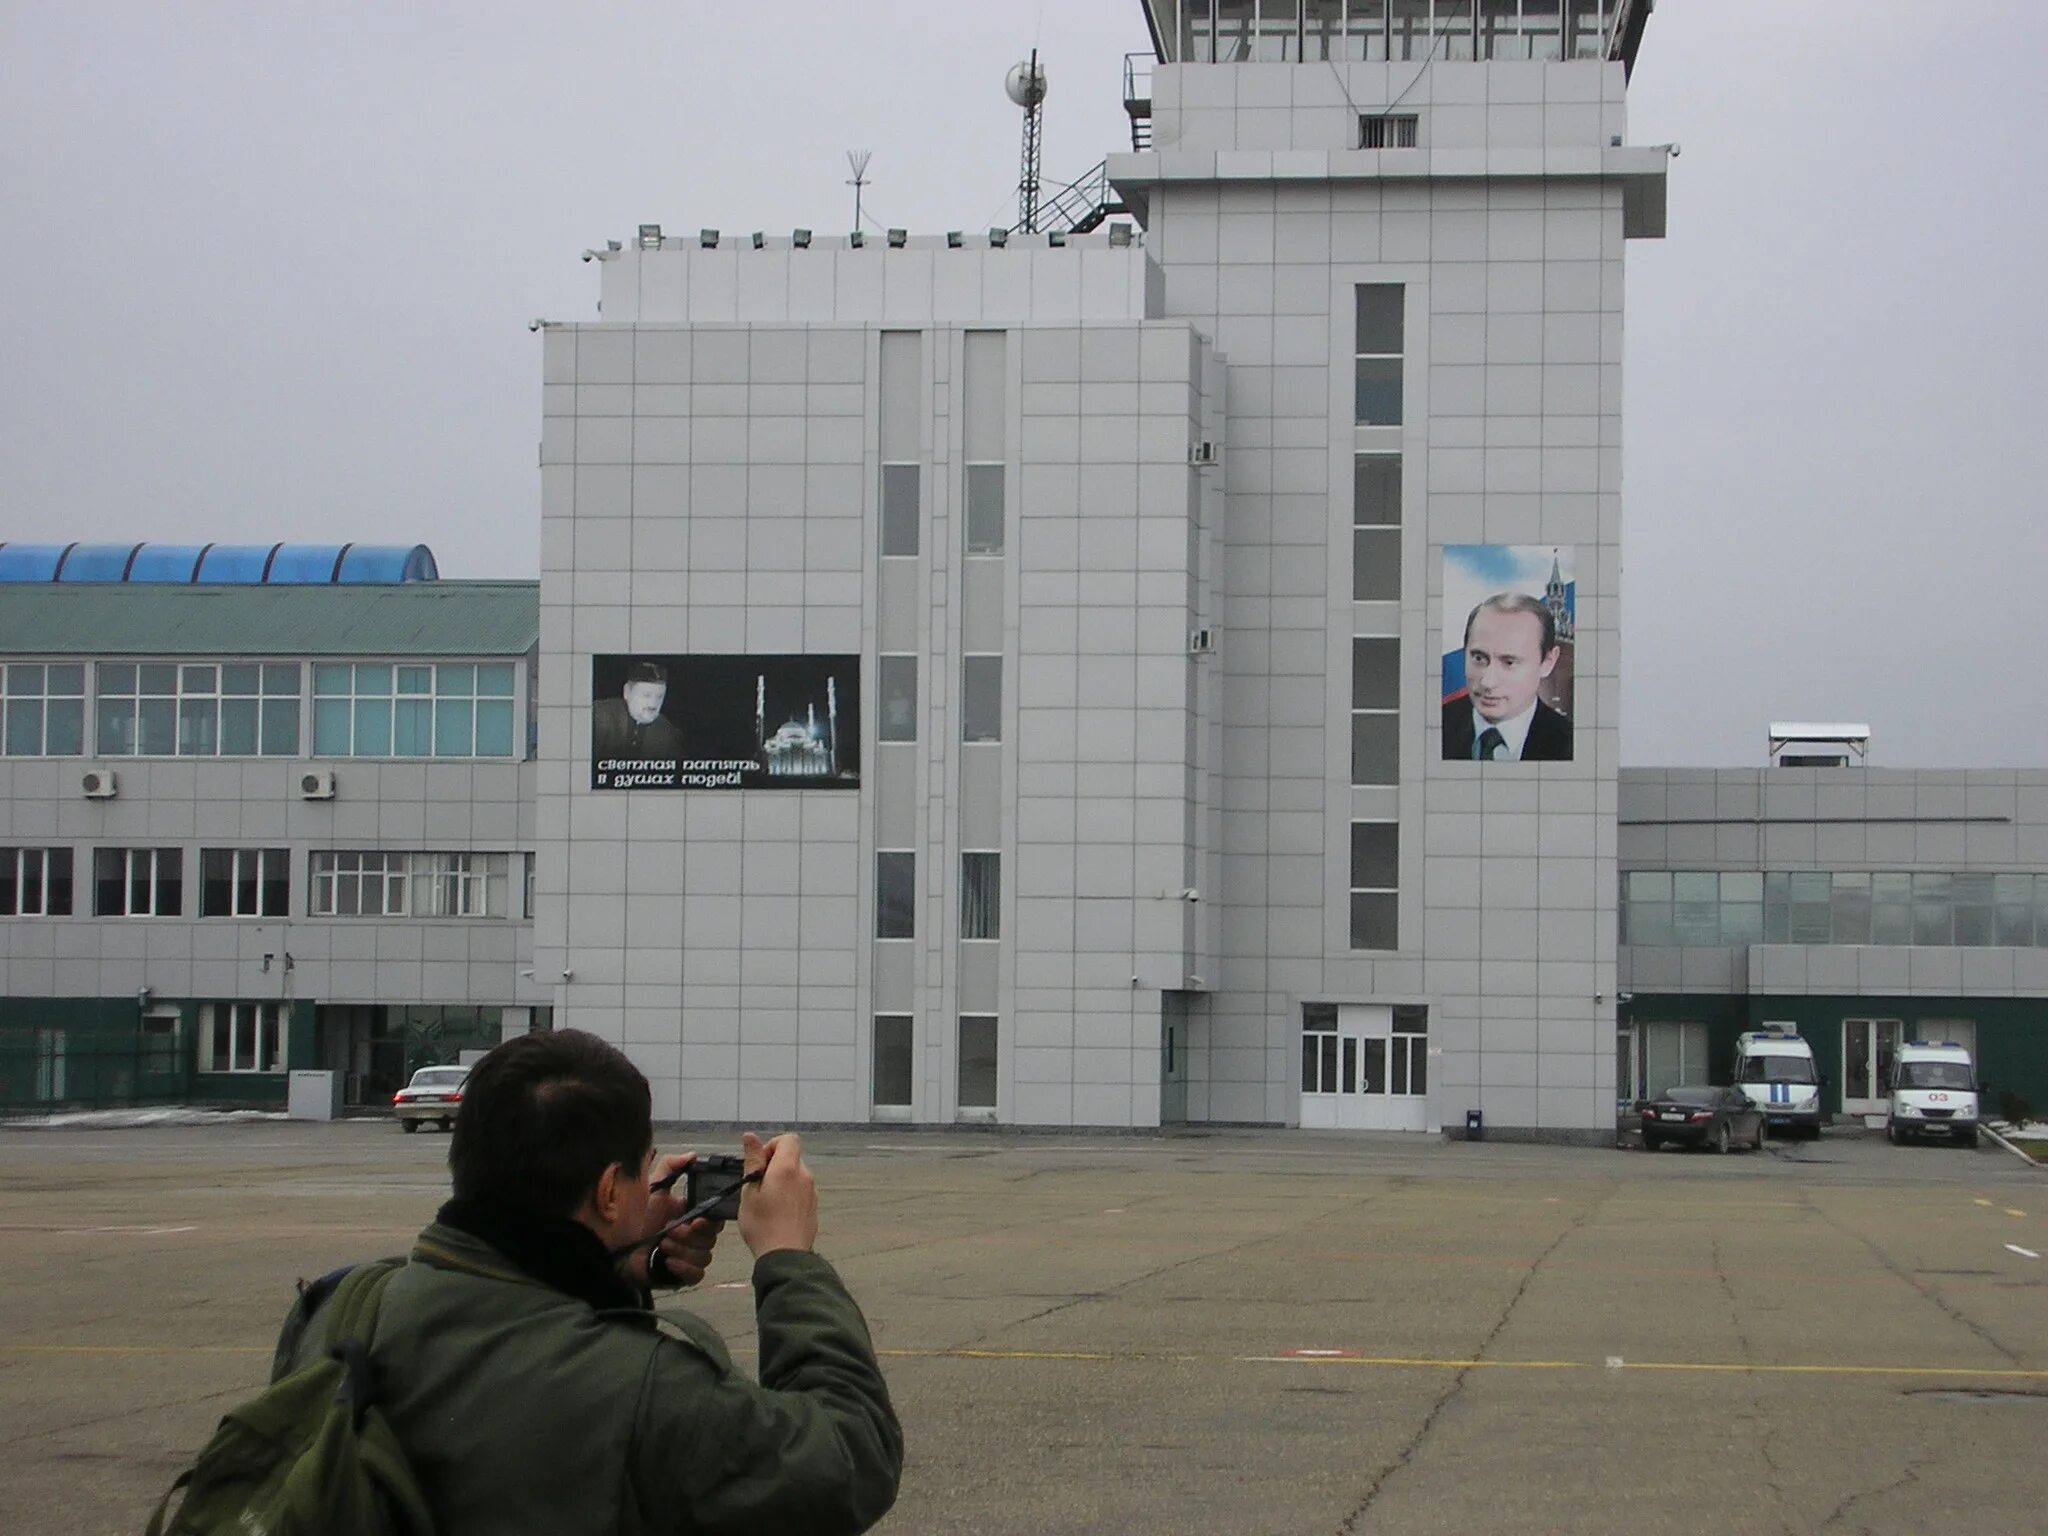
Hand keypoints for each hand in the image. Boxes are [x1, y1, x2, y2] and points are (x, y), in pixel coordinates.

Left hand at [635, 1151, 723, 1288]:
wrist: (612, 1247)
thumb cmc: (632, 1216)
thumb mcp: (651, 1187)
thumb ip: (669, 1166)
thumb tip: (692, 1155)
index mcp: (690, 1215)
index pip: (715, 1219)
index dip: (710, 1220)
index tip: (695, 1219)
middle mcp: (692, 1236)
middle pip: (711, 1239)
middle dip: (690, 1236)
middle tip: (669, 1230)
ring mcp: (687, 1256)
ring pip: (705, 1256)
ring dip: (683, 1251)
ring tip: (662, 1245)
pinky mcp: (680, 1275)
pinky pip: (697, 1275)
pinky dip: (684, 1268)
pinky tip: (668, 1261)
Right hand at [737, 1131, 816, 1257]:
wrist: (785, 1256)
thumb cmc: (763, 1226)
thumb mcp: (749, 1191)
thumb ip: (752, 1161)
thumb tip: (751, 1137)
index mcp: (787, 1168)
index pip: (788, 1139)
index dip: (771, 1145)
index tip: (759, 1163)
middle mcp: (804, 1177)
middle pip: (791, 1157)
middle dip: (774, 1165)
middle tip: (757, 1186)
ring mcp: (811, 1192)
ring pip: (795, 1176)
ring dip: (781, 1181)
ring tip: (765, 1203)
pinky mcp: (813, 1207)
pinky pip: (800, 1192)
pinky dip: (789, 1195)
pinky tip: (776, 1213)